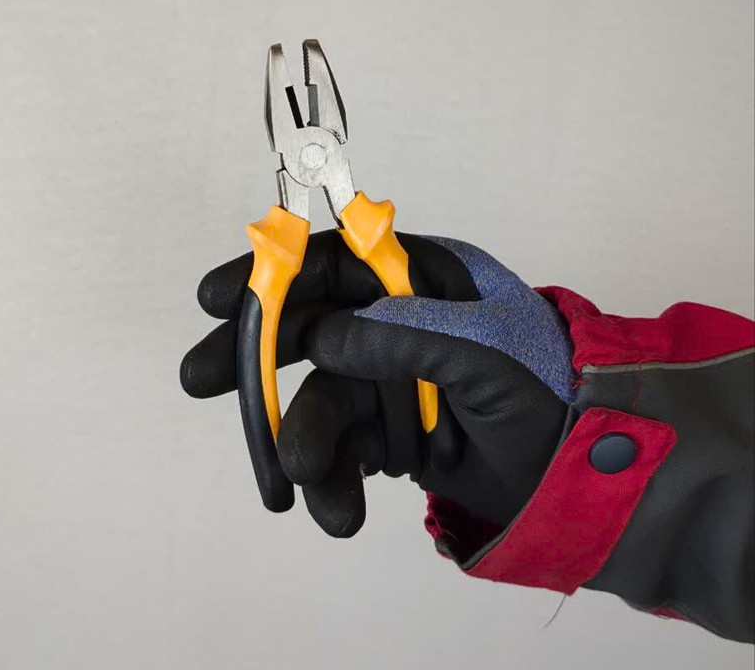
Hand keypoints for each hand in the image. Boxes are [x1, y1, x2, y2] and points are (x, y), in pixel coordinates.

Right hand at [180, 231, 574, 537]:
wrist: (576, 470)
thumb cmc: (549, 391)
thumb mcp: (486, 352)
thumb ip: (407, 336)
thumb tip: (324, 338)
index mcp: (424, 278)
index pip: (336, 260)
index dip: (274, 273)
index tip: (217, 297)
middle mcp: (397, 319)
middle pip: (309, 324)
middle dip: (256, 355)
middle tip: (198, 377)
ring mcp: (387, 376)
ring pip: (319, 396)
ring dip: (301, 438)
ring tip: (300, 483)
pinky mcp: (386, 429)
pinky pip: (340, 446)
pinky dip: (333, 478)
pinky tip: (337, 512)